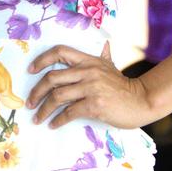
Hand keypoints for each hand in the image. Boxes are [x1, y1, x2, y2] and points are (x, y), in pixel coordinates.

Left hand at [26, 42, 149, 129]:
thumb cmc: (124, 86)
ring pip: (57, 97)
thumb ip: (103, 57)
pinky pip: (69, 113)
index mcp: (89, 60)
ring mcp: (91, 88)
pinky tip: (53, 125)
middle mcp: (88, 71)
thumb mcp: (111, 66)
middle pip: (52, 77)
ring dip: (43, 109)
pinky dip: (58, 120)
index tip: (31, 70)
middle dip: (36, 91)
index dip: (42, 59)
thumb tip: (105, 45)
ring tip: (37, 118)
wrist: (142, 100)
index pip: (60, 51)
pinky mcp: (94, 105)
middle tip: (30, 103)